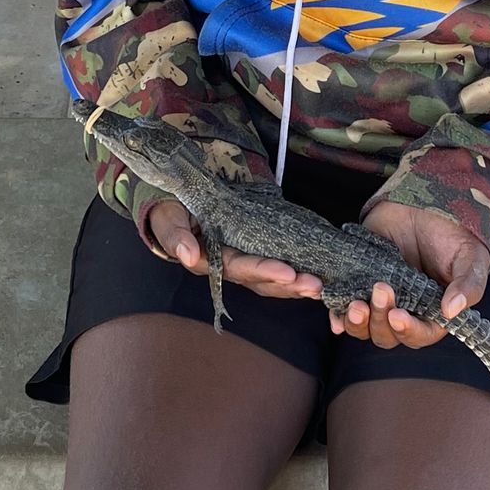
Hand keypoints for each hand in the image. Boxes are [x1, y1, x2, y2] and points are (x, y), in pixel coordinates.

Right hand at [142, 199, 323, 302]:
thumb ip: (174, 235)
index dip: (264, 271)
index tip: (288, 273)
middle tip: (315, 286)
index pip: (240, 268)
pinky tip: (319, 277)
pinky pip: (278, 267)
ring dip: (297, 285)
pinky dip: (297, 275)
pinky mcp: (257, 252)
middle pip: (262, 281)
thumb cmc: (172, 210)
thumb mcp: (167, 218)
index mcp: (210, 260)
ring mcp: (245, 261)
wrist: (177, 203)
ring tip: (321, 286)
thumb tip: (189, 255)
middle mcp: (230, 267)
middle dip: (290, 285)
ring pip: (273, 280)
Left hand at [332, 202, 489, 347]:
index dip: (407, 330)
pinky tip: (334, 311)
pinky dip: (336, 313)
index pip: (419, 335)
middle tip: (381, 290)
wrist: (427, 206)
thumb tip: (452, 310)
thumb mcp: (471, 259)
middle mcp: (405, 312)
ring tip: (356, 303)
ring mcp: (380, 299)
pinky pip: (343, 307)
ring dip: (356, 322)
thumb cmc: (455, 237)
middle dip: (380, 321)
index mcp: (432, 314)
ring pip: (363, 326)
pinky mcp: (359, 283)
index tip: (398, 315)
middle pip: (387, 335)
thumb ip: (468, 285)